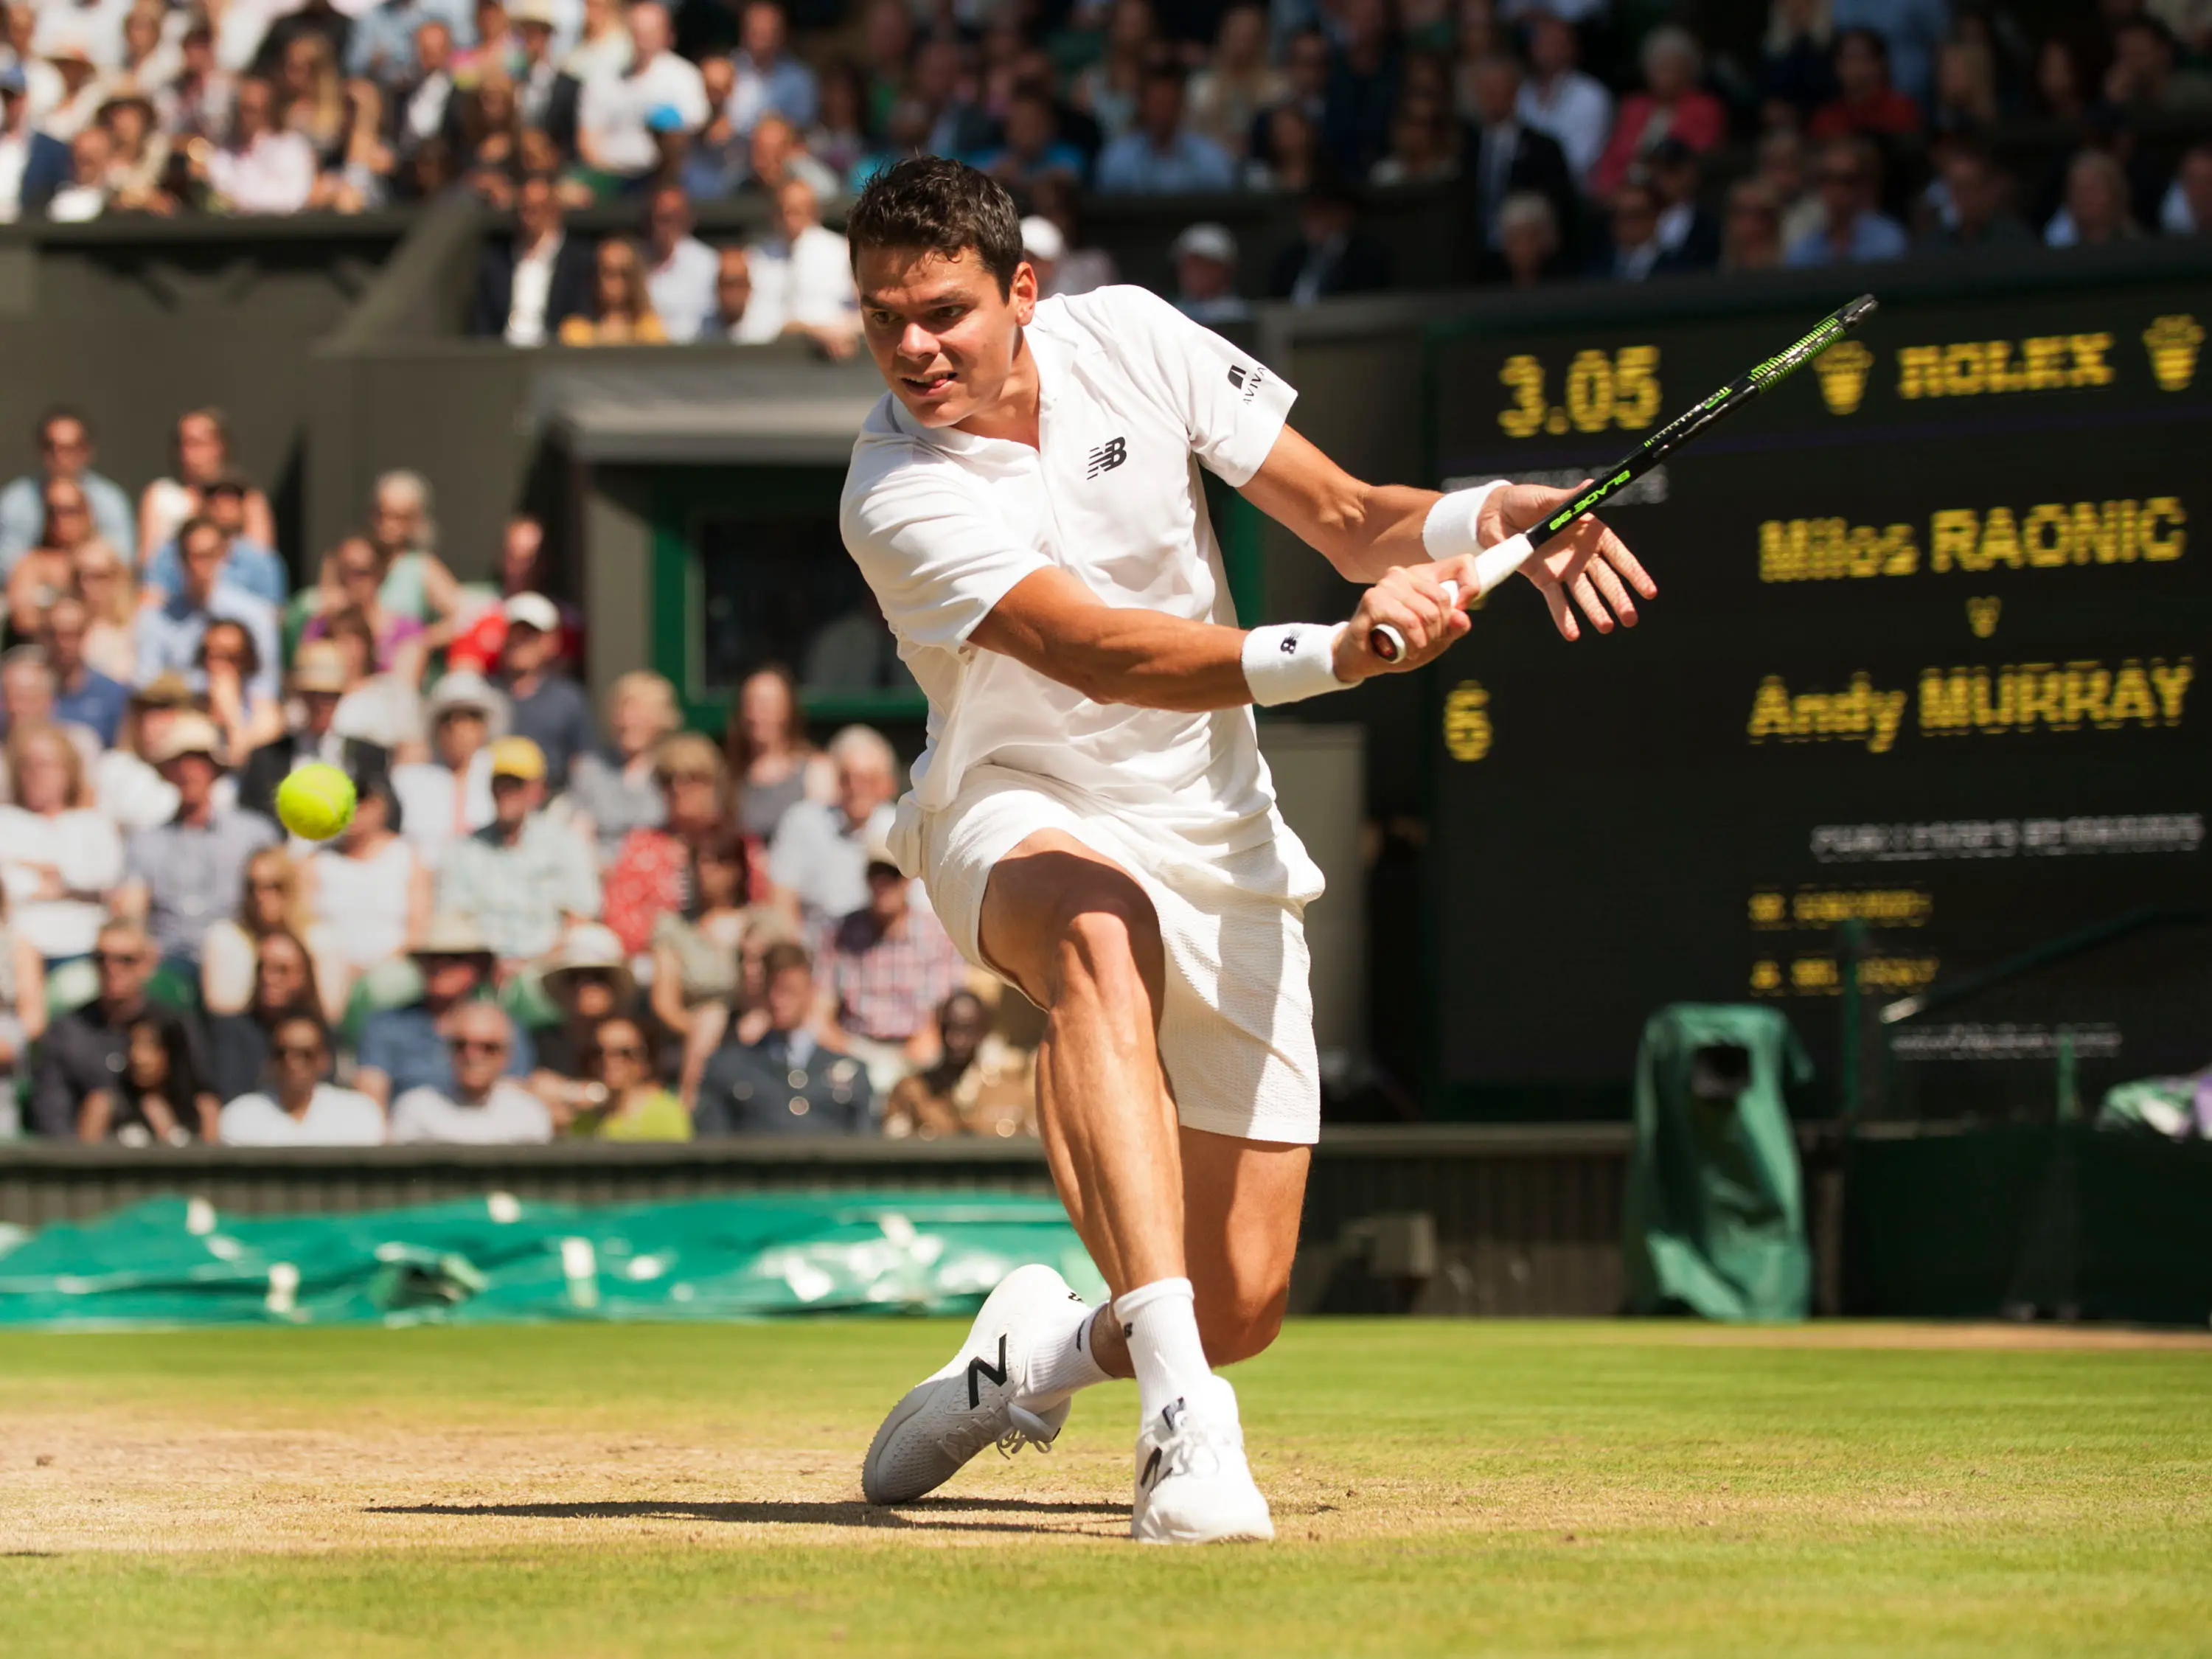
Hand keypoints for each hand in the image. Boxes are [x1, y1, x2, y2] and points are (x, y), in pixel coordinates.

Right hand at [1333, 557, 1476, 680]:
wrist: (1361, 658)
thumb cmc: (1397, 643)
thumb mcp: (1433, 640)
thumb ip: (1451, 628)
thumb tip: (1463, 618)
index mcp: (1423, 576)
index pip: (1462, 563)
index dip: (1471, 586)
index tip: (1460, 613)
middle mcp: (1404, 574)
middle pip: (1443, 598)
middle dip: (1440, 629)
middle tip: (1427, 643)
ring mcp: (1387, 584)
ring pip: (1426, 612)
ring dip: (1425, 639)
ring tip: (1415, 648)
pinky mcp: (1373, 600)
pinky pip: (1408, 620)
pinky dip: (1412, 640)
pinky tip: (1405, 650)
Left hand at [1479, 480, 1656, 641]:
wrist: (1494, 515)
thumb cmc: (1526, 500)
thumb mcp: (1547, 498)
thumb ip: (1568, 499)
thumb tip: (1590, 484)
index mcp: (1590, 532)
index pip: (1618, 556)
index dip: (1633, 573)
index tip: (1649, 591)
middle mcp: (1581, 554)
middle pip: (1605, 580)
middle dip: (1618, 599)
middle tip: (1631, 619)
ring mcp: (1564, 569)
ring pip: (1584, 593)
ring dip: (1595, 611)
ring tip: (1607, 627)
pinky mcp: (1544, 579)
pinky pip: (1556, 600)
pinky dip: (1564, 617)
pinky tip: (1573, 634)